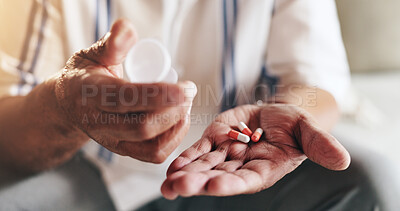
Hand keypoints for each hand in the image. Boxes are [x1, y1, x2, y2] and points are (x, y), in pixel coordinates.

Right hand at [54, 19, 196, 162]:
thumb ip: (113, 42)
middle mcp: (99, 123)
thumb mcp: (93, 54)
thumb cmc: (85, 76)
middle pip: (142, 127)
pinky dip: (173, 140)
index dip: (160, 95)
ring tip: (185, 105)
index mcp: (90, 94)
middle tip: (189, 92)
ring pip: (151, 146)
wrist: (69, 105)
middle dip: (174, 110)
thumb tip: (128, 29)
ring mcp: (112, 141)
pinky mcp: (123, 150)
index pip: (128, 98)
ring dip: (177, 126)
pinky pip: (153, 155)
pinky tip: (179, 120)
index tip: (186, 87)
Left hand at [161, 104, 349, 198]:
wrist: (276, 114)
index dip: (230, 183)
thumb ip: (320, 145)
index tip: (212, 185)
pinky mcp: (215, 140)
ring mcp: (226, 154)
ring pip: (204, 166)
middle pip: (218, 176)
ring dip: (186, 174)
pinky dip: (186, 158)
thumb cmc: (294, 125)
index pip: (246, 180)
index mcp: (264, 169)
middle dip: (198, 182)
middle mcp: (242, 166)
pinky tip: (172, 167)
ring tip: (168, 184)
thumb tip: (343, 160)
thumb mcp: (308, 130)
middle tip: (177, 188)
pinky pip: (199, 151)